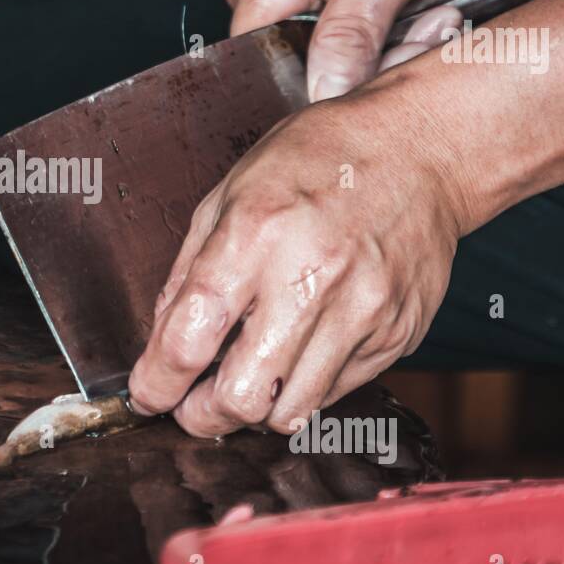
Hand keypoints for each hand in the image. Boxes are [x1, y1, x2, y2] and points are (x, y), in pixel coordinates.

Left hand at [127, 90, 467, 436]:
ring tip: (245, 377)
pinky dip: (304, 385)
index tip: (147, 395)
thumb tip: (160, 344)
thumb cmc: (316, 161)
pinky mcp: (397, 335)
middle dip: (203, 415)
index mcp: (253, 237)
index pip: (188, 341)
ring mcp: (361, 313)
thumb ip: (187, 274)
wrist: (416, 149)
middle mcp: (310, 279)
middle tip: (192, 403)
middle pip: (240, 399)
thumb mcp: (228, 195)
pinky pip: (334, 393)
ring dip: (255, 409)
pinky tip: (297, 350)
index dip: (156, 384)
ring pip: (290, 412)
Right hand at [224, 0, 474, 99]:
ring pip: (321, 55)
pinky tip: (410, 18)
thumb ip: (347, 38)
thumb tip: (324, 93)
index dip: (304, 82)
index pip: (258, 61)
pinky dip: (377, 40)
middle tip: (410, 39)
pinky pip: (338, 39)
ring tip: (419, 20)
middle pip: (292, 61)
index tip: (359, 82)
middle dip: (354, 64)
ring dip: (374, 52)